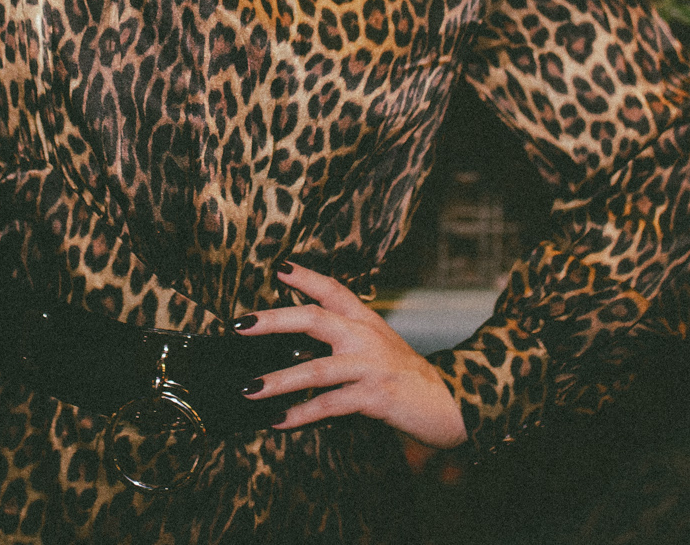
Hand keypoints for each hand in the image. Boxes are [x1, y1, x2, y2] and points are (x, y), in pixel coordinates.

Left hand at [235, 262, 466, 450]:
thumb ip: (347, 338)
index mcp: (367, 321)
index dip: (307, 277)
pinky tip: (279, 421)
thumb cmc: (407, 376)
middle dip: (274, 320)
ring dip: (278, 381)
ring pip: (315, 369)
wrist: (449, 403)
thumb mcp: (379, 347)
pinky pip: (330, 405)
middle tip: (240, 324)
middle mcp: (366, 337)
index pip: (334, 290)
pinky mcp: (375, 396)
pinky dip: (301, 414)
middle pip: (314, 319)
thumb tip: (297, 346)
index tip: (279, 267)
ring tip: (249, 388)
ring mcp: (371, 366)